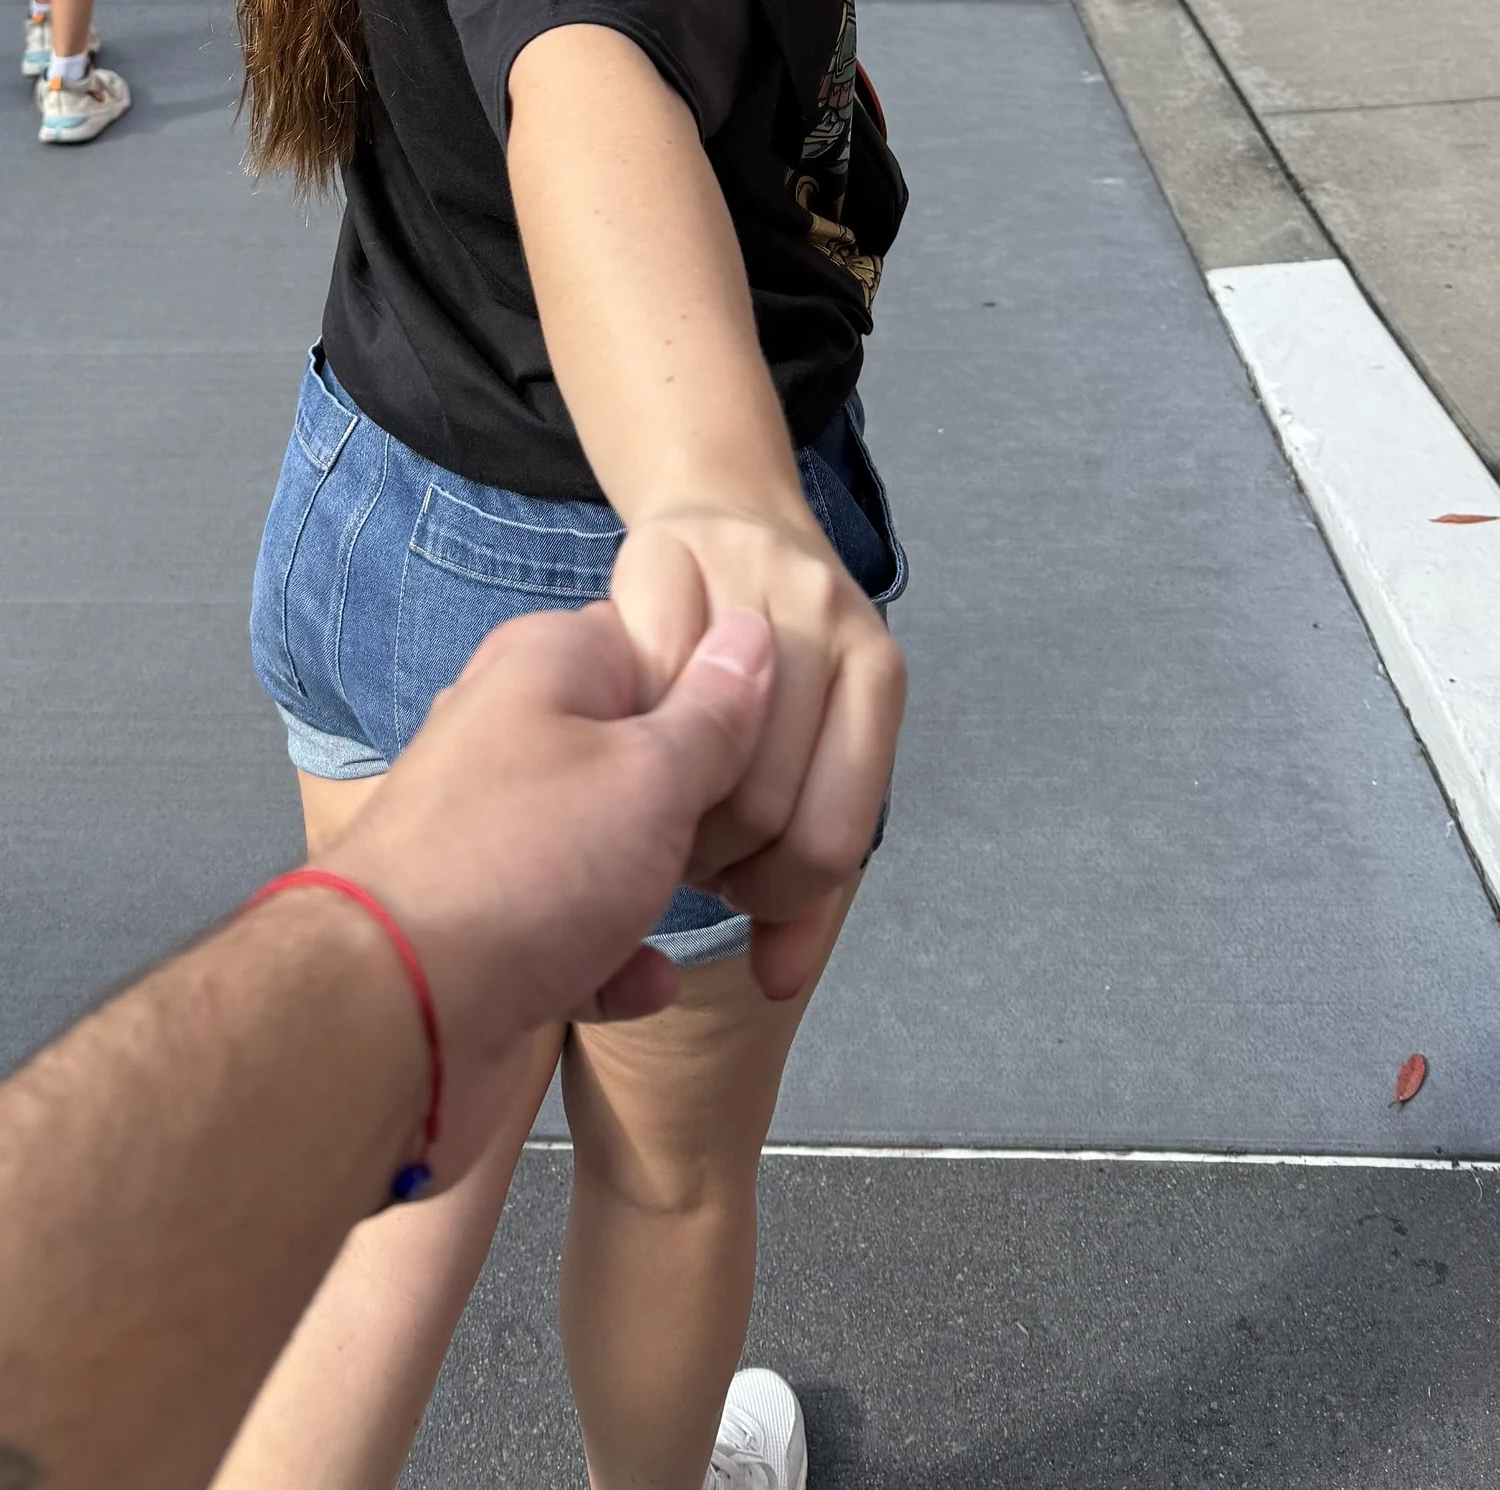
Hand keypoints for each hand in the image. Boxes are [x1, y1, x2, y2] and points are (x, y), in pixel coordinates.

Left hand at [328, 603, 774, 1175]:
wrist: (391, 1016)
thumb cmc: (524, 866)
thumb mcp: (650, 774)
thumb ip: (714, 713)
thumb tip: (751, 632)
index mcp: (548, 664)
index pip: (668, 640)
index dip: (735, 693)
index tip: (786, 747)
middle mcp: (514, 734)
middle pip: (641, 752)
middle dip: (706, 804)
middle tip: (758, 840)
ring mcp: (496, 835)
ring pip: (610, 848)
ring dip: (661, 886)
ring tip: (721, 910)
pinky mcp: (488, 927)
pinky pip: (575, 932)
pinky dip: (615, 959)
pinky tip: (649, 982)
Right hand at [609, 502, 903, 999]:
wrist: (719, 517)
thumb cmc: (767, 674)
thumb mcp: (808, 765)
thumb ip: (802, 884)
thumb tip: (778, 982)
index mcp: (880, 675)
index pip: (832, 840)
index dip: (770, 894)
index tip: (733, 887)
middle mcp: (834, 614)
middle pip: (762, 802)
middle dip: (708, 853)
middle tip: (679, 844)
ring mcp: (753, 576)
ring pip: (697, 750)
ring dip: (658, 802)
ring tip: (653, 802)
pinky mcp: (668, 554)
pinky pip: (637, 681)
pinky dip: (619, 729)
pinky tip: (620, 739)